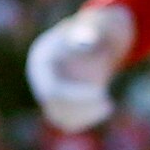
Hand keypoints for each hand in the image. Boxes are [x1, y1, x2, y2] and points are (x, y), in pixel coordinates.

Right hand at [27, 7, 127, 134]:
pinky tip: (103, 106)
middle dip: (83, 108)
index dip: (76, 96)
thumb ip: (93, 30)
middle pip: (52, 106)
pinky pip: (70, 122)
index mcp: (42, 59)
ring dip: (89, 113)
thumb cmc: (97, 32)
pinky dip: (89, 118)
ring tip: (108, 103)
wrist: (92, 43)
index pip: (51, 88)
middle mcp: (39, 80)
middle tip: (109, 105)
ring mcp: (46, 95)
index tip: (102, 95)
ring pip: (63, 117)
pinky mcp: (58, 107)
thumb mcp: (98, 27)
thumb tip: (90, 38)